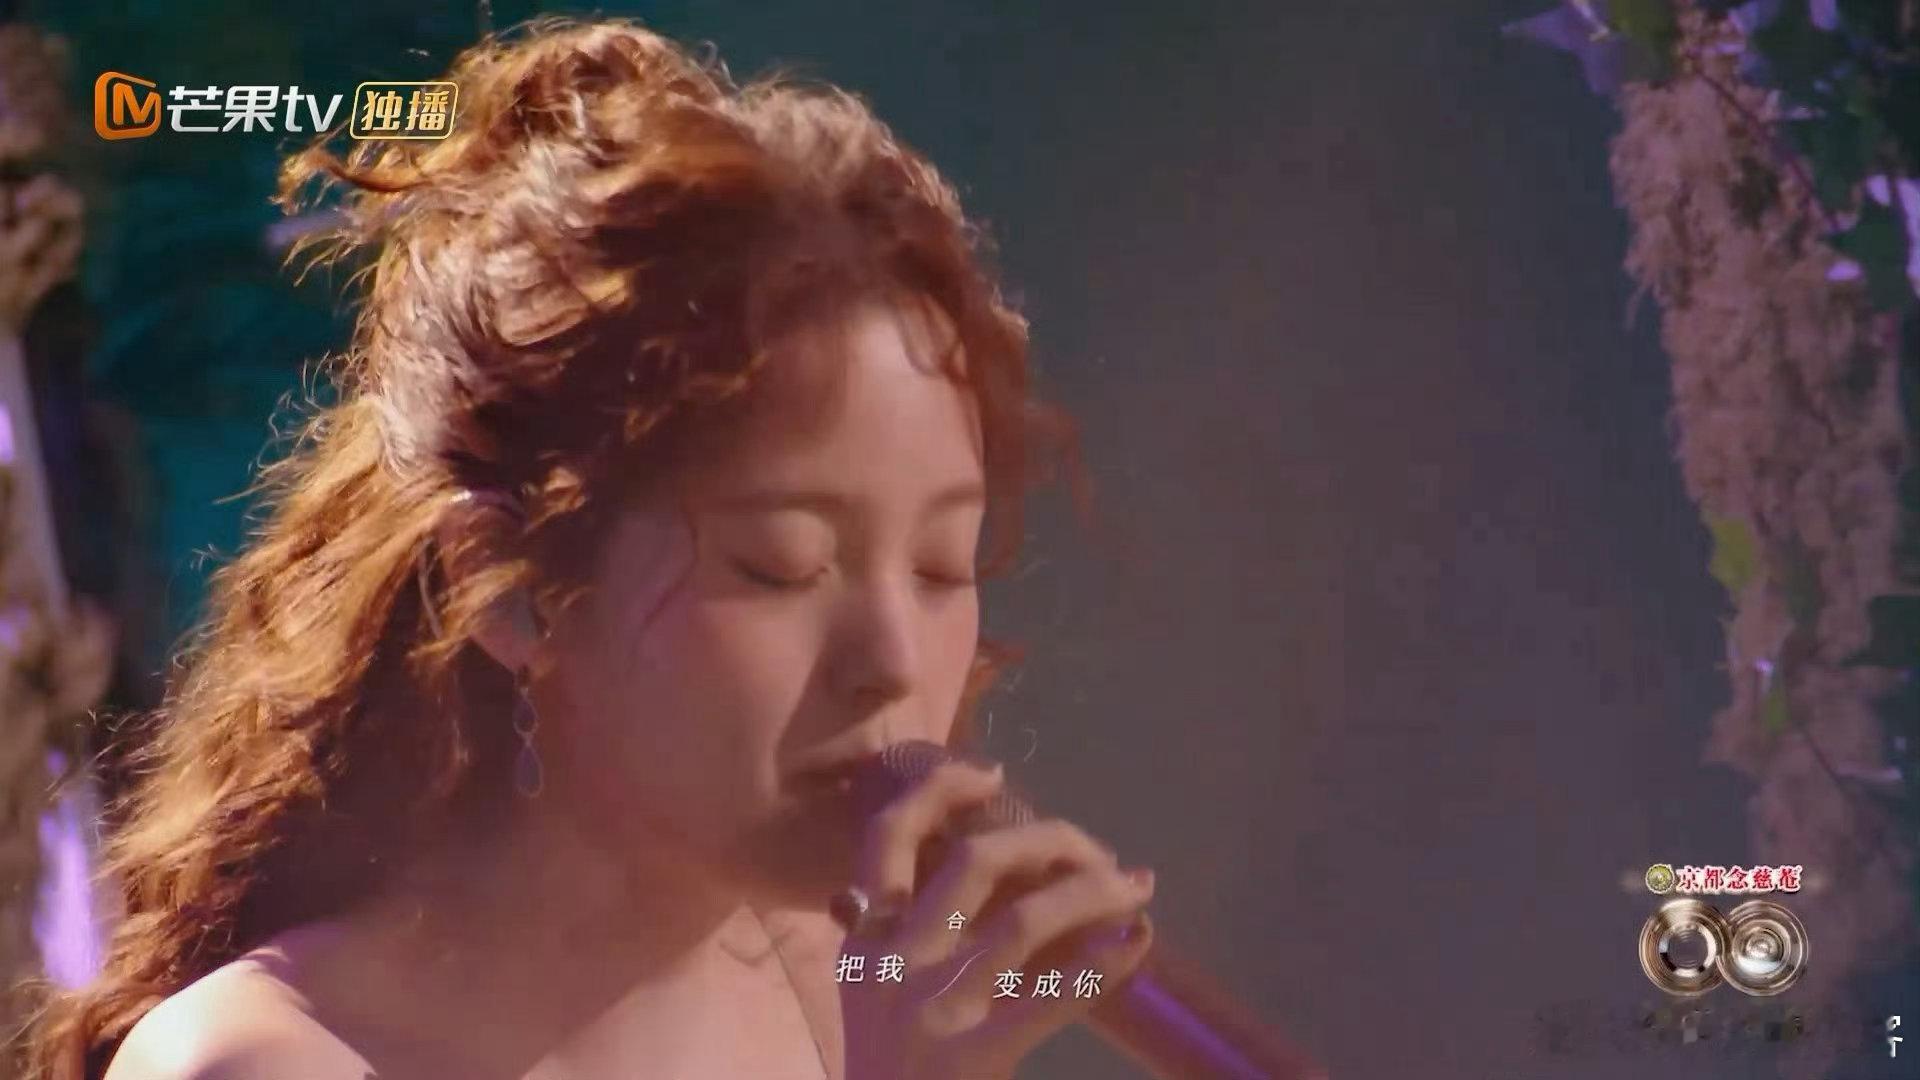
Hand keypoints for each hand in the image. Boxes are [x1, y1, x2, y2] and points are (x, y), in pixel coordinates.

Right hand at [837, 761, 1156, 1079]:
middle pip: (975, 862)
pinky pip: (1050, 996)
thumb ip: (904, 937)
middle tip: (1099, 851)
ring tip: (1136, 887)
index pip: (886, 837)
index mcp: (863, 945)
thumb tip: (993, 877)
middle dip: (1049, 840)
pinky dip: (1102, 962)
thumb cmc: (892, 1074)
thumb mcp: (874, 999)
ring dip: (1091, 892)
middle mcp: (892, 965)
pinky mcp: (971, 1055)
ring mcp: (932, 1010)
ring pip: (1022, 919)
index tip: (993, 772)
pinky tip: (1136, 943)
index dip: (939, 790)